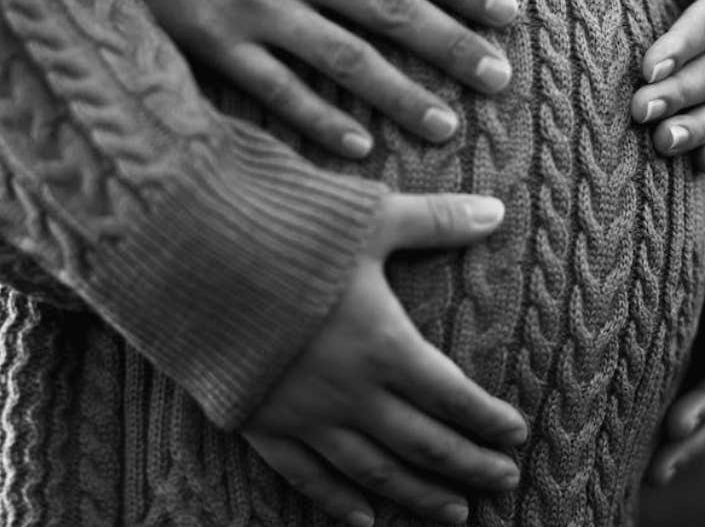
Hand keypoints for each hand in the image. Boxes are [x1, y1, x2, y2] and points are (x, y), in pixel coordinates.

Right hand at [124, 0, 519, 158]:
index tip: (506, 16)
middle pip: (391, 10)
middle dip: (452, 48)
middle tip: (498, 80)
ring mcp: (256, 6)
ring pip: (344, 58)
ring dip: (400, 95)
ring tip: (447, 125)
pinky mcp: (218, 43)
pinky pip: (277, 90)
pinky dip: (319, 119)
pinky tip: (362, 147)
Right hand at [242, 192, 527, 525]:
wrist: (187, 254)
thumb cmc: (285, 227)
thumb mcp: (368, 217)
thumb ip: (436, 219)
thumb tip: (497, 209)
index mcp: (384, 344)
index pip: (454, 397)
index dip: (489, 421)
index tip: (517, 435)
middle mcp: (350, 391)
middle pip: (425, 444)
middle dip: (470, 466)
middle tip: (505, 482)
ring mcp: (303, 415)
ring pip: (374, 472)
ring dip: (419, 495)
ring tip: (456, 514)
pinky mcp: (259, 423)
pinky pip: (305, 476)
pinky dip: (337, 502)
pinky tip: (363, 520)